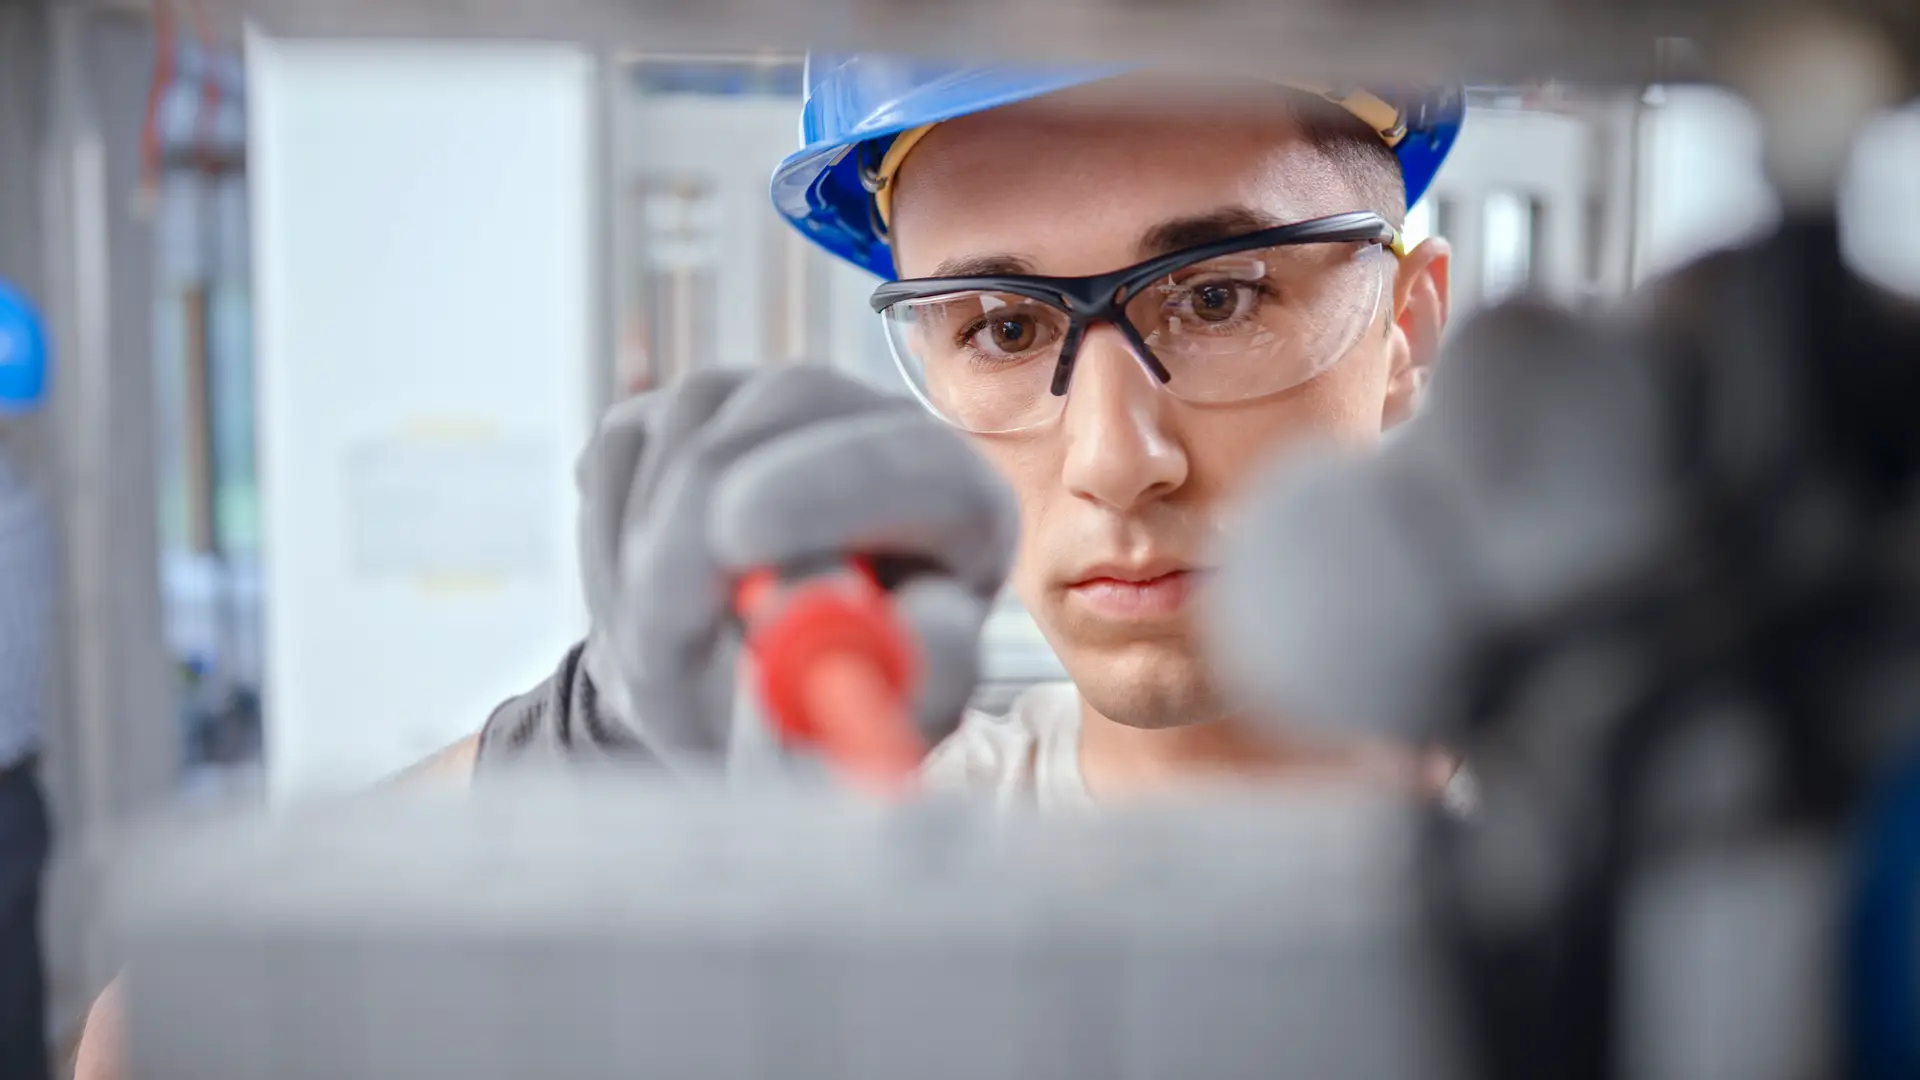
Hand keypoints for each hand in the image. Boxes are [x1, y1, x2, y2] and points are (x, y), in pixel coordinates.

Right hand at [577, 365, 1019, 775]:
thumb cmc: (807, 729)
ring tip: (665, 662)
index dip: (832, 488)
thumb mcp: (846, 748)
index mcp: (961, 511)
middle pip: (792, 406)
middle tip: (651, 637)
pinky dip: (608, 544)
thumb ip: (884, 702)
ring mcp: (781, 404)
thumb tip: (923, 629)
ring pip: (689, 432)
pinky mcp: (692, 406)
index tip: (738, 542)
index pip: (919, 463)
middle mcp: (880, 431)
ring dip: (647, 567)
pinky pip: (624, 448)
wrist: (725, 705)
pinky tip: (644, 604)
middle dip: (701, 522)